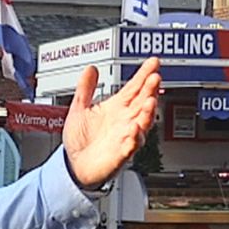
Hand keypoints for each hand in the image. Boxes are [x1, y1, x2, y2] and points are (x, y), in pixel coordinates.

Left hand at [63, 58, 160, 187]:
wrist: (73, 166)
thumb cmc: (80, 140)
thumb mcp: (79, 109)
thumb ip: (85, 89)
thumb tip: (91, 68)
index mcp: (116, 108)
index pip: (133, 88)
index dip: (143, 75)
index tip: (153, 62)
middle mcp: (125, 121)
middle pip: (141, 102)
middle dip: (149, 90)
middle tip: (155, 77)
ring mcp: (126, 137)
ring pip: (142, 123)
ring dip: (147, 112)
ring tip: (149, 100)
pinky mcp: (121, 154)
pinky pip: (131, 146)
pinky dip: (134, 138)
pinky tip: (134, 129)